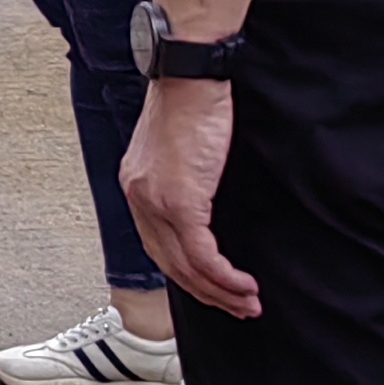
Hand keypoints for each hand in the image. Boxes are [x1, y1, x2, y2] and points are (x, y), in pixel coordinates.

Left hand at [121, 73, 258, 315]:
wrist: (191, 77)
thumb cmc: (192, 104)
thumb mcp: (178, 150)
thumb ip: (183, 181)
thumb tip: (203, 208)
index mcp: (136, 186)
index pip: (156, 246)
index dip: (186, 275)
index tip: (213, 290)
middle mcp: (139, 197)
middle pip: (169, 265)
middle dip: (207, 293)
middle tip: (237, 307)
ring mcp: (157, 201)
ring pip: (186, 267)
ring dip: (221, 292)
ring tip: (247, 303)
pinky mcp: (181, 200)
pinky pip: (202, 254)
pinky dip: (224, 276)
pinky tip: (242, 285)